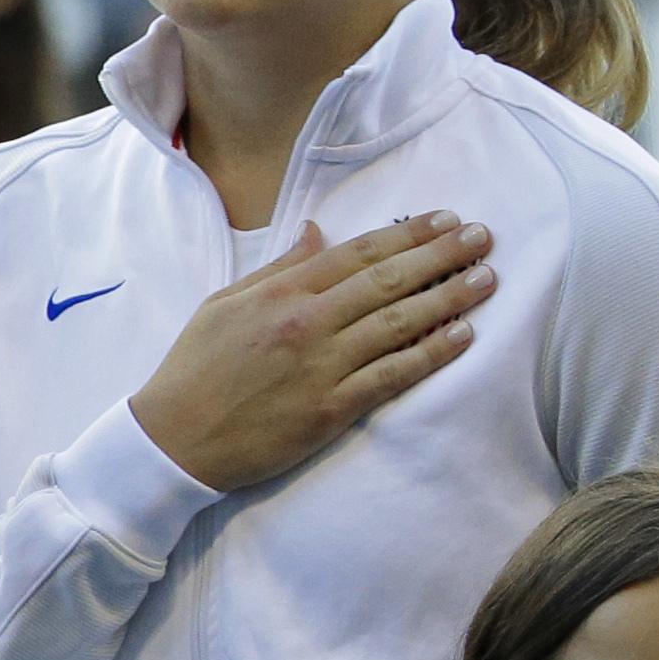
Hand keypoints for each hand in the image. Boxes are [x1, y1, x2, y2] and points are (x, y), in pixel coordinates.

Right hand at [123, 213, 492, 495]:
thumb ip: (275, 267)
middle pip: (389, 280)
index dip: (407, 234)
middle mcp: (305, 322)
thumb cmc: (192, 371)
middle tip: (483, 237)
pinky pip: (392, 374)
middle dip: (442, 255)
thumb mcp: (221, 304)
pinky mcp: (330, 409)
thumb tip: (316, 231)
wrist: (171, 441)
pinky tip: (463, 334)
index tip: (445, 219)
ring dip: (450, 297)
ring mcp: (320, 366)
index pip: (357, 253)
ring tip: (487, 278)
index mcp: (279, 293)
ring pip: (399, 323)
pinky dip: (431, 353)